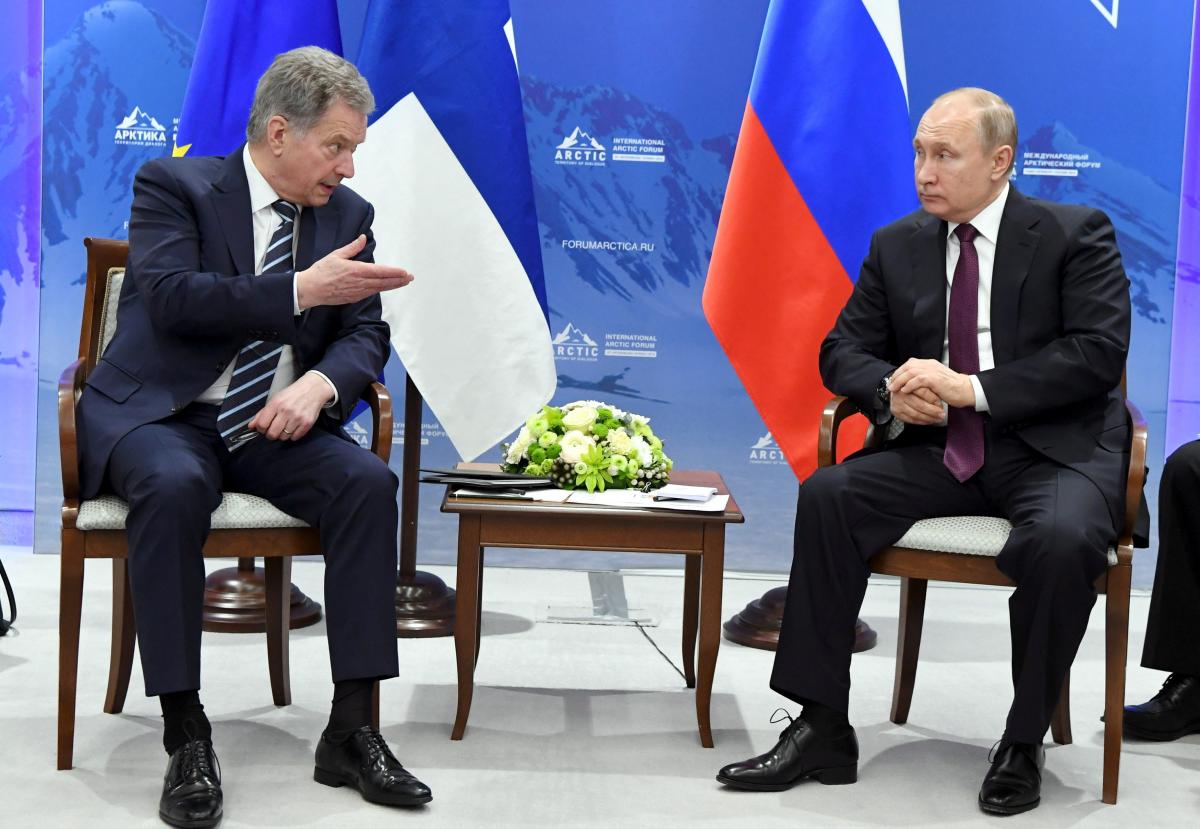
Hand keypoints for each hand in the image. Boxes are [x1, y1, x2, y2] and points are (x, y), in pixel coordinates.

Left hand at [248, 372, 333, 440]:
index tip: (264, 427)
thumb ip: (262, 414)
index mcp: (276, 404)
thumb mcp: (275, 399)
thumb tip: (251, 426)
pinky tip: (294, 427)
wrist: (313, 389)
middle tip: (274, 429)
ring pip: (284, 437)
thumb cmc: (292, 394)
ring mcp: (298, 418)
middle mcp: (286, 411)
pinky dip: (293, 435)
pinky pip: (295, 437)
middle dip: (271, 434)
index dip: (261, 429)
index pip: (262, 424)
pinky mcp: (307, 423)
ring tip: (285, 426)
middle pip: (272, 434)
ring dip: (282, 434)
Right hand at [295, 235, 413, 308]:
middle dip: (398, 280)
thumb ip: (352, 247)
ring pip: (379, 289)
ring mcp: (357, 292)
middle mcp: (359, 283)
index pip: (380, 272)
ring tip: (403, 282)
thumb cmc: (321, 271)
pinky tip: (386, 287)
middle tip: (410, 278)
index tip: (405, 272)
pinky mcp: (353, 298)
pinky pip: (370, 293)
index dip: (394, 272)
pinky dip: (380, 289)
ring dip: (392, 286)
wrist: (310, 289)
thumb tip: (363, 238)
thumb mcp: (336, 255)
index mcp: (356, 270)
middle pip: (383, 282)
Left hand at [890, 358, 975, 408]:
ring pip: (911, 372)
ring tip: (894, 389)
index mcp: (929, 364)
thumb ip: (923, 378)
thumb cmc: (950, 388)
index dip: (899, 372)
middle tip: (890, 385)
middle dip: (897, 376)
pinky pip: (918, 380)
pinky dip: (909, 385)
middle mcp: (930, 364)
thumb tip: (908, 383)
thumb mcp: (934, 380)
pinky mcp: (935, 379)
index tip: (893, 380)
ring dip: (900, 381)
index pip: (910, 364)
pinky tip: (904, 391)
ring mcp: (932, 370)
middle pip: (908, 366)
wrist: (965, 390)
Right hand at [891, 386, 945, 424]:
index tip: (941, 404)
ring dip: (929, 418)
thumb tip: (942, 391)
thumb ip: (929, 384)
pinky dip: (922, 421)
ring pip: (916, 414)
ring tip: (938, 418)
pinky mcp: (896, 412)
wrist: (898, 388)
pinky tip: (929, 420)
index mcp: (907, 383)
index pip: (923, 392)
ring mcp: (897, 404)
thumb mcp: (921, 381)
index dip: (934, 399)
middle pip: (920, 405)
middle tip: (942, 414)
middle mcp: (900, 394)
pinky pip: (911, 420)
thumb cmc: (913, 385)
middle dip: (933, 411)